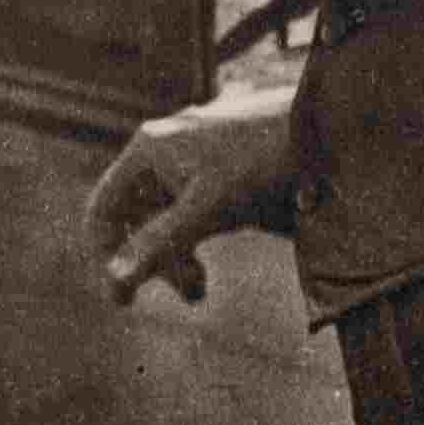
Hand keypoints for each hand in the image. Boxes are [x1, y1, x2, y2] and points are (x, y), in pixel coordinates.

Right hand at [81, 85, 298, 304]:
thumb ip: (159, 243)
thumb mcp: (207, 208)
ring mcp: (188, 158)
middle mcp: (162, 150)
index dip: (104, 253)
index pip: (102, 209)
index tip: (120, 294)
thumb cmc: (260, 162)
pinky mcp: (215, 169)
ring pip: (162, 218)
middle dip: (150, 261)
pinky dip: (193, 240)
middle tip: (175, 297)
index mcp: (148, 151)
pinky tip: (210, 265)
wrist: (321, 128)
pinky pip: (187, 211)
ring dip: (174, 258)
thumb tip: (113, 280)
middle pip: (133, 217)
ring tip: (199, 292)